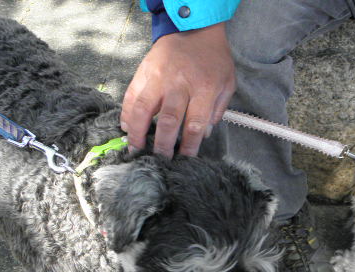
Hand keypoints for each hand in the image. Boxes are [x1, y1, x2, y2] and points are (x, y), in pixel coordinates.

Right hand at [121, 23, 235, 157]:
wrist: (194, 28)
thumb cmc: (213, 59)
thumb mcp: (227, 83)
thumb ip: (217, 110)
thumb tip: (204, 135)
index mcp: (204, 88)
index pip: (195, 124)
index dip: (189, 146)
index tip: (185, 160)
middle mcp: (179, 84)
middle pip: (169, 120)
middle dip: (163, 145)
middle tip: (160, 160)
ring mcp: (159, 77)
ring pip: (144, 109)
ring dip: (139, 132)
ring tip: (137, 149)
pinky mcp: (144, 71)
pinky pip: (132, 95)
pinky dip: (127, 113)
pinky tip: (127, 128)